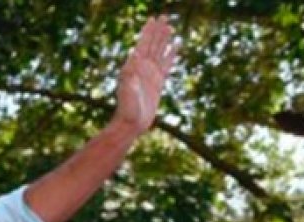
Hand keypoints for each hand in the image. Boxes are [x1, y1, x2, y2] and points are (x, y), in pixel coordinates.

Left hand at [113, 16, 175, 133]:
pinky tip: (176, 45)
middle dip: (158, 30)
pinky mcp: (158, 82)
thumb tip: (133, 56)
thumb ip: (129, 75)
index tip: (153, 18)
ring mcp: (150, 74)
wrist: (131, 124)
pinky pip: (167, 64)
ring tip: (170, 26)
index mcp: (134, 67)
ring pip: (160, 52)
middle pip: (152, 44)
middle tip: (165, 15)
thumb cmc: (127, 109)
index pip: (142, 44)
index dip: (148, 31)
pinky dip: (171, 54)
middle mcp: (141, 68)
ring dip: (164, 39)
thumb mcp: (127, 90)